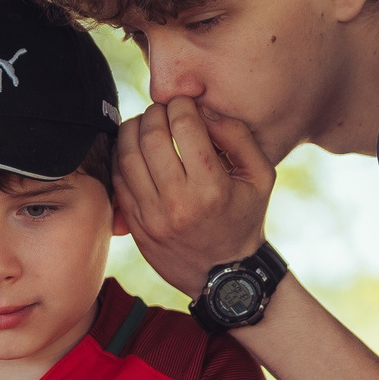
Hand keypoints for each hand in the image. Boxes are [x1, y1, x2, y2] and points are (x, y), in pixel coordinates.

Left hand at [113, 97, 277, 295]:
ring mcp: (152, 216)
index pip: (185, 125)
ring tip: (146, 125)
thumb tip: (204, 108)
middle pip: (151, 136)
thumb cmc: (245, 218)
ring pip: (127, 155)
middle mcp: (178, 202)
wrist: (224, 276)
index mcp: (212, 187)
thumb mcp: (261, 177)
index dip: (182, 104)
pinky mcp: (136, 225)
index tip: (186, 104)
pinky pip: (117, 179)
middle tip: (164, 111)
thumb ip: (238, 136)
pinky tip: (136, 150)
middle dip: (155, 113)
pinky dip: (122, 156)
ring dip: (133, 129)